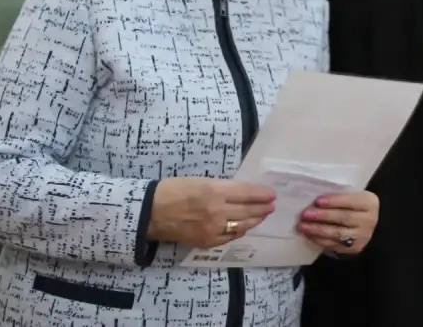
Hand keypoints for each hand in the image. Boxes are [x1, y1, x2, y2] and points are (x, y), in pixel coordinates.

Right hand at [147, 177, 275, 248]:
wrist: (151, 212)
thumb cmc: (172, 190)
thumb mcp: (199, 180)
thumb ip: (220, 187)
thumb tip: (240, 192)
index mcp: (214, 191)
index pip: (246, 193)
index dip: (261, 194)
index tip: (271, 194)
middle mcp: (217, 211)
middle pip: (248, 210)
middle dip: (262, 208)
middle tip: (271, 205)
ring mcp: (213, 228)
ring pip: (242, 225)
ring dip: (255, 220)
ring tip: (262, 215)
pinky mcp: (207, 241)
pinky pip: (229, 237)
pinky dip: (240, 231)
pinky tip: (245, 227)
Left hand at [298, 190, 378, 255]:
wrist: (365, 223)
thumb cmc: (353, 205)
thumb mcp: (353, 196)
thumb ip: (339, 195)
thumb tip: (314, 197)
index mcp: (369, 203)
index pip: (351, 201)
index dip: (334, 201)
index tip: (318, 201)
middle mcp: (369, 220)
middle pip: (344, 218)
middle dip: (323, 216)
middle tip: (306, 214)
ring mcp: (362, 236)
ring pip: (338, 233)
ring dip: (318, 230)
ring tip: (303, 226)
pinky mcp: (354, 248)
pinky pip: (334, 245)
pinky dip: (320, 240)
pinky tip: (309, 235)